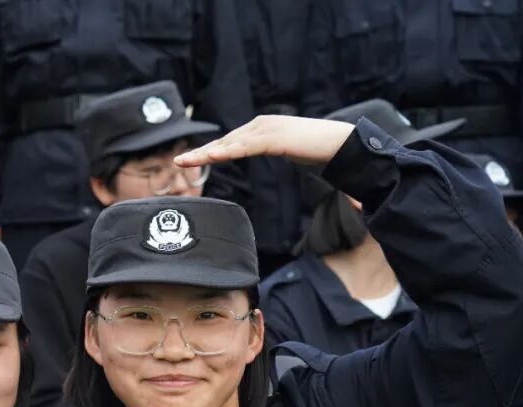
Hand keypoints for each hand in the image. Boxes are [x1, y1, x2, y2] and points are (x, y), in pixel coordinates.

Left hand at [175, 116, 354, 167]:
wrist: (344, 144)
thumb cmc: (320, 150)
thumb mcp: (290, 154)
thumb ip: (279, 155)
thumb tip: (277, 164)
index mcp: (262, 129)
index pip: (230, 142)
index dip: (209, 152)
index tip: (189, 161)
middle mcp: (261, 125)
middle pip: (225, 142)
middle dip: (201, 152)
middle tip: (178, 162)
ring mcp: (268, 129)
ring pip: (231, 144)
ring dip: (207, 153)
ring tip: (185, 162)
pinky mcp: (276, 138)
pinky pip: (247, 147)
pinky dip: (229, 152)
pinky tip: (213, 157)